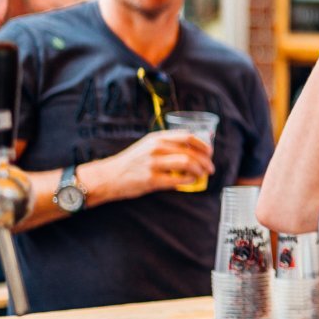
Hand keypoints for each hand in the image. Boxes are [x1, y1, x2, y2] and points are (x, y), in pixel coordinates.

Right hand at [93, 130, 214, 200]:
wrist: (109, 176)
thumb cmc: (132, 162)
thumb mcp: (148, 146)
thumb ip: (167, 145)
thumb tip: (193, 150)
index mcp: (157, 138)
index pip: (188, 136)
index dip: (203, 145)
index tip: (210, 152)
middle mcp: (156, 148)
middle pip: (191, 152)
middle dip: (206, 161)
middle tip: (210, 168)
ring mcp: (153, 164)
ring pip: (187, 164)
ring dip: (200, 170)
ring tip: (202, 175)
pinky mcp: (151, 180)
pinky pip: (178, 180)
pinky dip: (189, 180)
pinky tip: (191, 181)